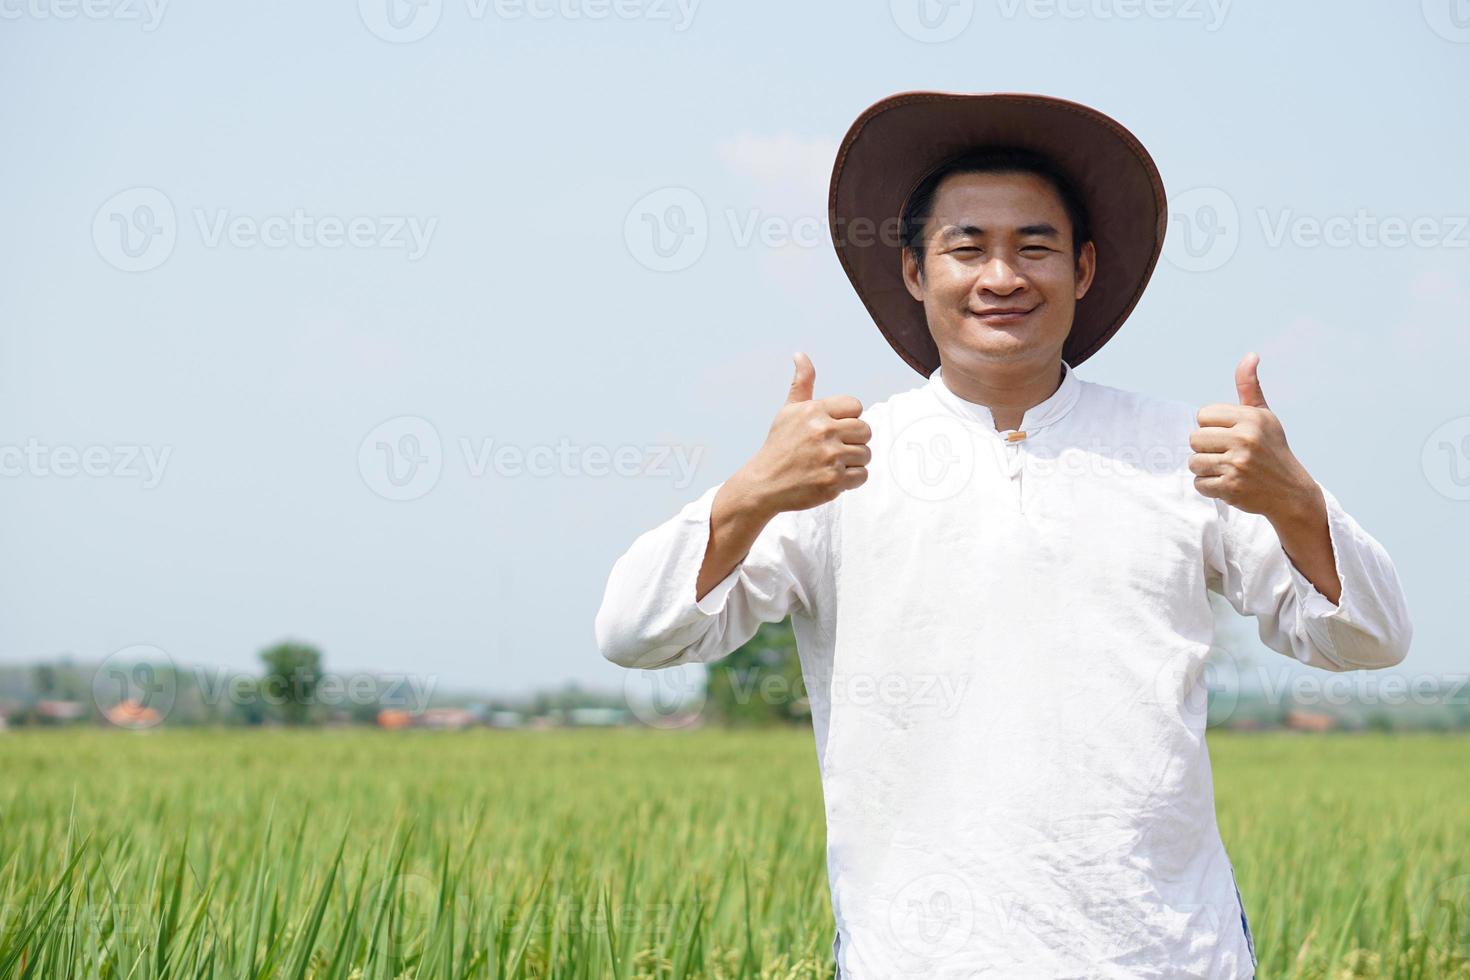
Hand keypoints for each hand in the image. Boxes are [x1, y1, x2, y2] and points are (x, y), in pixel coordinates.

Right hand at [731, 352, 871, 515]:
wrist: (764, 484)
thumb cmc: (779, 446)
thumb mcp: (788, 412)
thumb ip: (802, 384)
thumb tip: (800, 355)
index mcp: (814, 411)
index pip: (856, 406)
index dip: (848, 419)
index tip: (833, 430)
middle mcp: (823, 431)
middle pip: (865, 430)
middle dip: (854, 440)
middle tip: (834, 449)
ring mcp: (829, 457)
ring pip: (865, 454)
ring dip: (853, 461)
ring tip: (831, 464)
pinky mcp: (833, 481)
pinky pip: (862, 475)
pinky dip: (851, 480)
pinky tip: (831, 477)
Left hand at [1188, 352, 1320, 522]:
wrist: (1291, 492)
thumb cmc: (1272, 449)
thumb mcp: (1264, 416)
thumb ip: (1249, 387)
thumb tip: (1251, 355)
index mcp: (1251, 418)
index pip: (1203, 414)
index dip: (1211, 426)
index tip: (1229, 435)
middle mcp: (1245, 438)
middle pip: (1194, 438)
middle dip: (1206, 448)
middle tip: (1228, 455)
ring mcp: (1238, 464)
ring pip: (1194, 462)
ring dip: (1206, 469)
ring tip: (1227, 469)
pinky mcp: (1231, 487)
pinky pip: (1199, 483)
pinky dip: (1210, 487)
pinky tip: (1229, 484)